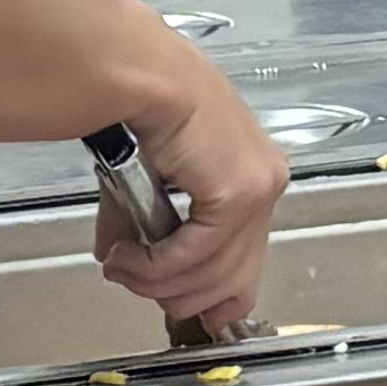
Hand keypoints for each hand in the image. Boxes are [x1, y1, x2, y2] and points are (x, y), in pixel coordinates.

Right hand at [102, 53, 288, 332]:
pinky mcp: (241, 194)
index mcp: (254, 177)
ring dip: (156, 281)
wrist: (145, 76)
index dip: (216, 298)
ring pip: (212, 275)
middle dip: (175, 294)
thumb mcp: (149, 183)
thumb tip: (120, 264)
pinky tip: (130, 257)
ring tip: (120, 266)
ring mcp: (259, 190)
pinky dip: (157, 265)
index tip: (185, 309)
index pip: (249, 262)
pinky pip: (196, 256)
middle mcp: (266, 185)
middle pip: (233, 281)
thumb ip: (145, 230)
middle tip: (130, 280)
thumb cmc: (148, 109)